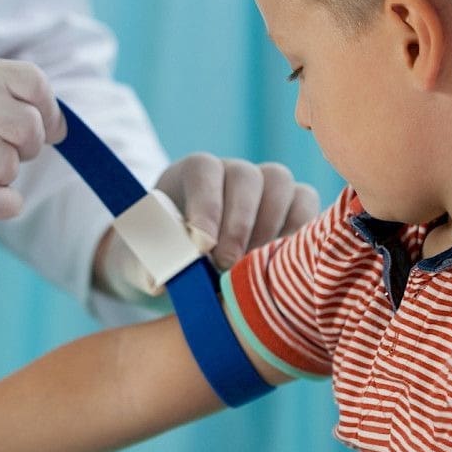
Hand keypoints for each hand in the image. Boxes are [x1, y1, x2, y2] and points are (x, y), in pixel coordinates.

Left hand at [95, 155, 318, 299]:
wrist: (189, 270)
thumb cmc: (162, 261)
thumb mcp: (143, 262)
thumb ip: (148, 266)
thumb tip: (158, 281)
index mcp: (192, 174)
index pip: (203, 170)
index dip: (205, 205)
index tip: (201, 246)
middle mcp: (233, 172)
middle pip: (247, 176)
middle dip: (238, 224)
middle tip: (226, 266)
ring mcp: (267, 186)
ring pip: (282, 185)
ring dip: (271, 228)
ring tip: (255, 270)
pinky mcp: (294, 205)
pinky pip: (308, 205)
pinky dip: (300, 234)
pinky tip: (282, 268)